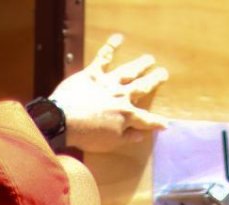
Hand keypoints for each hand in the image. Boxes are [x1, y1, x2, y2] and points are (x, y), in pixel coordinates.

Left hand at [50, 33, 168, 152]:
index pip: (147, 120)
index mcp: (127, 115)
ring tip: (150, 58)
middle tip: (164, 73)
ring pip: (129, 71)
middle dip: (155, 80)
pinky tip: (118, 38)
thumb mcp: (110, 142)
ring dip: (141, 64)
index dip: (157, 122)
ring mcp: (108, 82)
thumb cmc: (86, 135)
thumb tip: (142, 135)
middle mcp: (122, 96)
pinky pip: (103, 58)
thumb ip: (128, 137)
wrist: (62, 120)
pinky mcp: (93, 73)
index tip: (166, 124)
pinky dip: (111, 47)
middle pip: (143, 87)